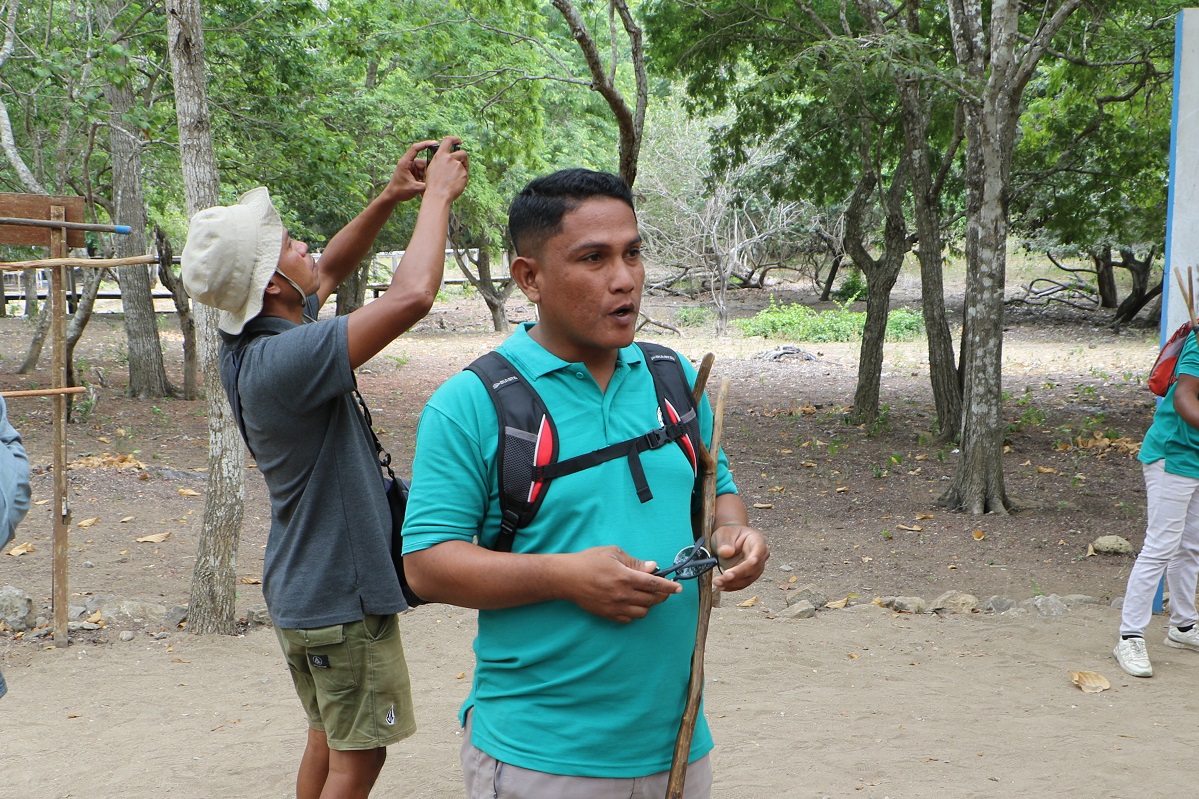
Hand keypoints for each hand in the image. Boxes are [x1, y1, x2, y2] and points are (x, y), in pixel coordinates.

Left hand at [382, 140, 437, 202]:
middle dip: (430, 170)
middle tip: (434, 179)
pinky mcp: (414, 173)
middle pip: (424, 162)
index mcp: (405, 162)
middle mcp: (409, 163)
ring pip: (425, 169)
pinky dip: (425, 179)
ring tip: (427, 185)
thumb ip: (425, 186)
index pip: (415, 148)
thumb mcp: (413, 188)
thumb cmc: (399, 191)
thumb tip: (438, 185)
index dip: (425, 144)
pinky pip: (423, 173)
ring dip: (427, 177)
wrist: (392, 196)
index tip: (435, 143)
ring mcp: (412, 168)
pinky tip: (426, 186)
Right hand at [422, 135, 468, 202]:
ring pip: (464, 164)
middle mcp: (449, 158)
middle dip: (463, 157)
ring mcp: (457, 165)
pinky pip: (465, 174)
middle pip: (462, 152)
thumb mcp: (432, 168)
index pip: (448, 140)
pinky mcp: (464, 173)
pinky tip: (456, 184)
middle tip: (462, 163)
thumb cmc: (433, 184)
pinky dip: (462, 178)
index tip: (459, 141)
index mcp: (440, 155)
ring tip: (456, 177)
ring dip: (463, 168)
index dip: (455, 139)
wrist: (438, 194)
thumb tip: (448, 158)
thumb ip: (441, 161)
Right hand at [559, 546, 680, 622]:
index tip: (678, 588)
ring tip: (648, 595)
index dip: (669, 586)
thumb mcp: (613, 554)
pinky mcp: (608, 615)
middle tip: (664, 589)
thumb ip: (635, 562)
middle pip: (652, 599)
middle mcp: (622, 594)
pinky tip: (634, 603)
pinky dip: (636, 612)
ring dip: (650, 604)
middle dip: (662, 595)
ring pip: (643, 611)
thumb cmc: (589, 561)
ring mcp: (615, 607)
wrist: (567, 578)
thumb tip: (653, 568)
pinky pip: (629, 618)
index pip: (654, 584)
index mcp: (625, 577)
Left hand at [710, 525, 768, 591]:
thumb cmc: (729, 534)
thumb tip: (727, 552)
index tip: (746, 565)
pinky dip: (732, 586)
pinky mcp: (748, 576)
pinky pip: (742, 584)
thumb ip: (725, 542)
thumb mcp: (724, 533)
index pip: (759, 551)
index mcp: (757, 540)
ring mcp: (756, 567)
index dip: (752, 561)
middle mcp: (760, 555)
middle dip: (738, 574)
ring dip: (733, 583)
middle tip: (724, 577)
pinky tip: (722, 586)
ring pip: (748, 579)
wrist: (728, 541)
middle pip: (754, 568)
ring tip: (718, 583)